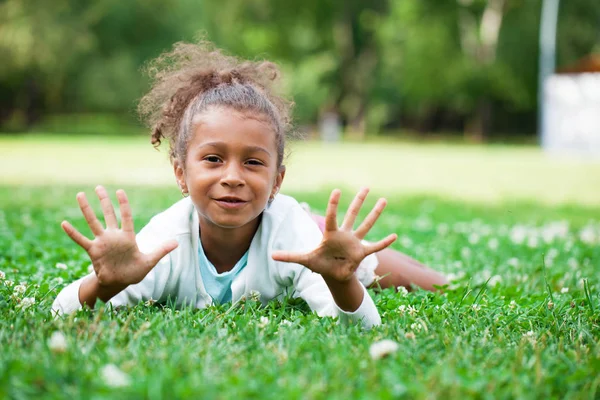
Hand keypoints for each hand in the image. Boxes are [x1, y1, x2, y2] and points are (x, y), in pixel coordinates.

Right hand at [61, 186, 177, 288]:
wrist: (119, 283)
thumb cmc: (134, 271)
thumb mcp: (149, 261)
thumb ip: (161, 251)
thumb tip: (176, 242)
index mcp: (127, 237)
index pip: (126, 216)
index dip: (123, 204)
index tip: (119, 191)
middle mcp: (113, 236)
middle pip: (108, 215)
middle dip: (104, 201)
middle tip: (98, 187)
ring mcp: (102, 243)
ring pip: (93, 223)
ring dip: (87, 210)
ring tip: (80, 195)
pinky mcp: (93, 251)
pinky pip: (81, 240)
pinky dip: (73, 233)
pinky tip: (64, 223)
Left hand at [272, 188, 396, 282]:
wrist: (332, 273)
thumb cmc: (319, 263)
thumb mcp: (305, 259)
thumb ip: (290, 256)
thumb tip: (272, 255)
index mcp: (331, 234)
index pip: (332, 217)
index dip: (334, 205)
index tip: (337, 191)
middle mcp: (344, 234)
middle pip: (352, 214)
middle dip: (359, 201)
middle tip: (366, 187)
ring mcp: (355, 242)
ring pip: (366, 225)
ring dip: (375, 214)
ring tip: (383, 200)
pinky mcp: (362, 253)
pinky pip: (375, 247)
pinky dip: (384, 243)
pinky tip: (395, 236)